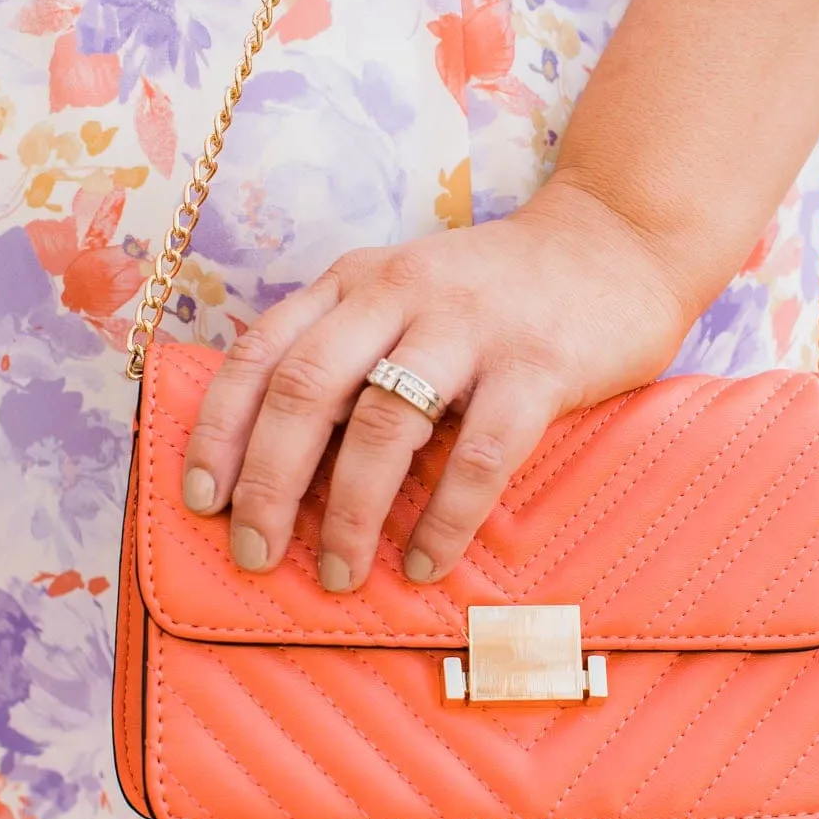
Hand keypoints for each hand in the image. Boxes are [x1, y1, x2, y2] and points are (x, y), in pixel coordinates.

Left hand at [181, 179, 690, 589]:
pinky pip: (480, 453)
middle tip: (254, 556)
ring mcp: (471, 325)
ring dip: (348, 512)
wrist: (618, 245)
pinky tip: (427, 561)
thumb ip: (349, 348)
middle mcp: (400, 292)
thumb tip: (275, 461)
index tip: (201, 500)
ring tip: (339, 574)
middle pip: (306, 391)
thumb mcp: (407, 295)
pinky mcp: (538, 364)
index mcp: (356, 281)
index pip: (260, 353)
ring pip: (384, 424)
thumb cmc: (500, 294)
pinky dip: (446, 517)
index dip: (219, 431)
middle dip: (267, 484)